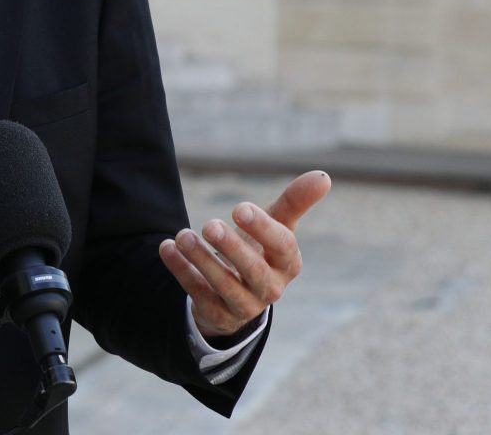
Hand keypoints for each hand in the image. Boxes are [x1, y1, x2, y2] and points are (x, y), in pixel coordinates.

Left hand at [158, 170, 331, 338]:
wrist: (235, 291)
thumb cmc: (259, 249)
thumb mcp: (274, 226)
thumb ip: (294, 203)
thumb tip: (324, 176)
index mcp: (287, 263)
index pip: (283, 247)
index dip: (263, 228)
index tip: (240, 208)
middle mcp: (270, 287)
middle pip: (255, 270)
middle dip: (232, 248)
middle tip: (209, 226)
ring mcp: (244, 304)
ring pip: (225, 286)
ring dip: (201, 259)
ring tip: (182, 236)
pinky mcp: (218, 313)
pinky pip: (198, 293)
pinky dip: (181, 270)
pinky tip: (167, 248)